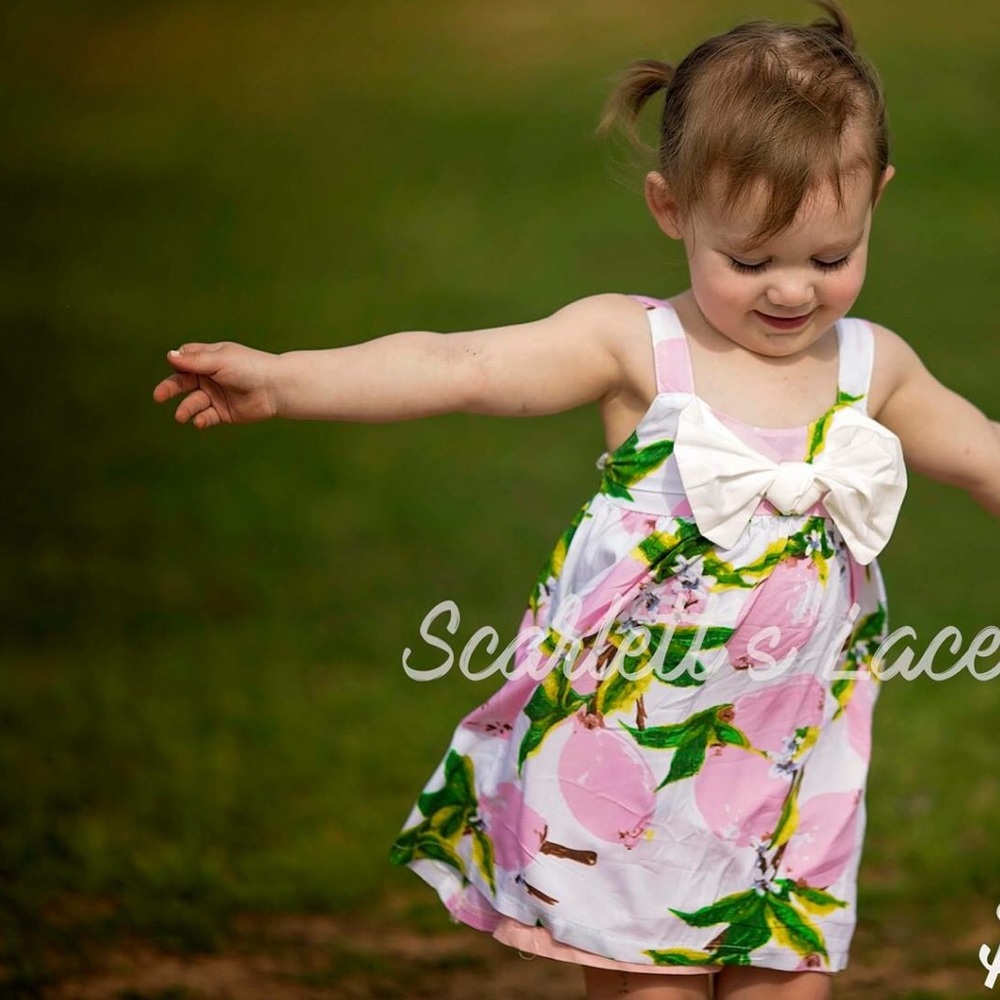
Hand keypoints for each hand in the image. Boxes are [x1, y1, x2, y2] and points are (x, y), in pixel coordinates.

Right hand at [152, 342, 278, 427]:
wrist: (275, 388)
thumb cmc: (249, 367)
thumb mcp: (219, 361)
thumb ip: (194, 360)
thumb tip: (169, 355)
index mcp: (209, 359)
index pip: (185, 359)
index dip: (178, 363)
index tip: (176, 366)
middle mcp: (210, 377)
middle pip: (183, 382)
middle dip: (170, 388)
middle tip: (158, 396)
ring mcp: (216, 395)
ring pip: (193, 402)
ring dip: (186, 408)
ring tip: (181, 416)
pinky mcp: (223, 412)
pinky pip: (207, 417)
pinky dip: (201, 420)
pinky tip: (200, 422)